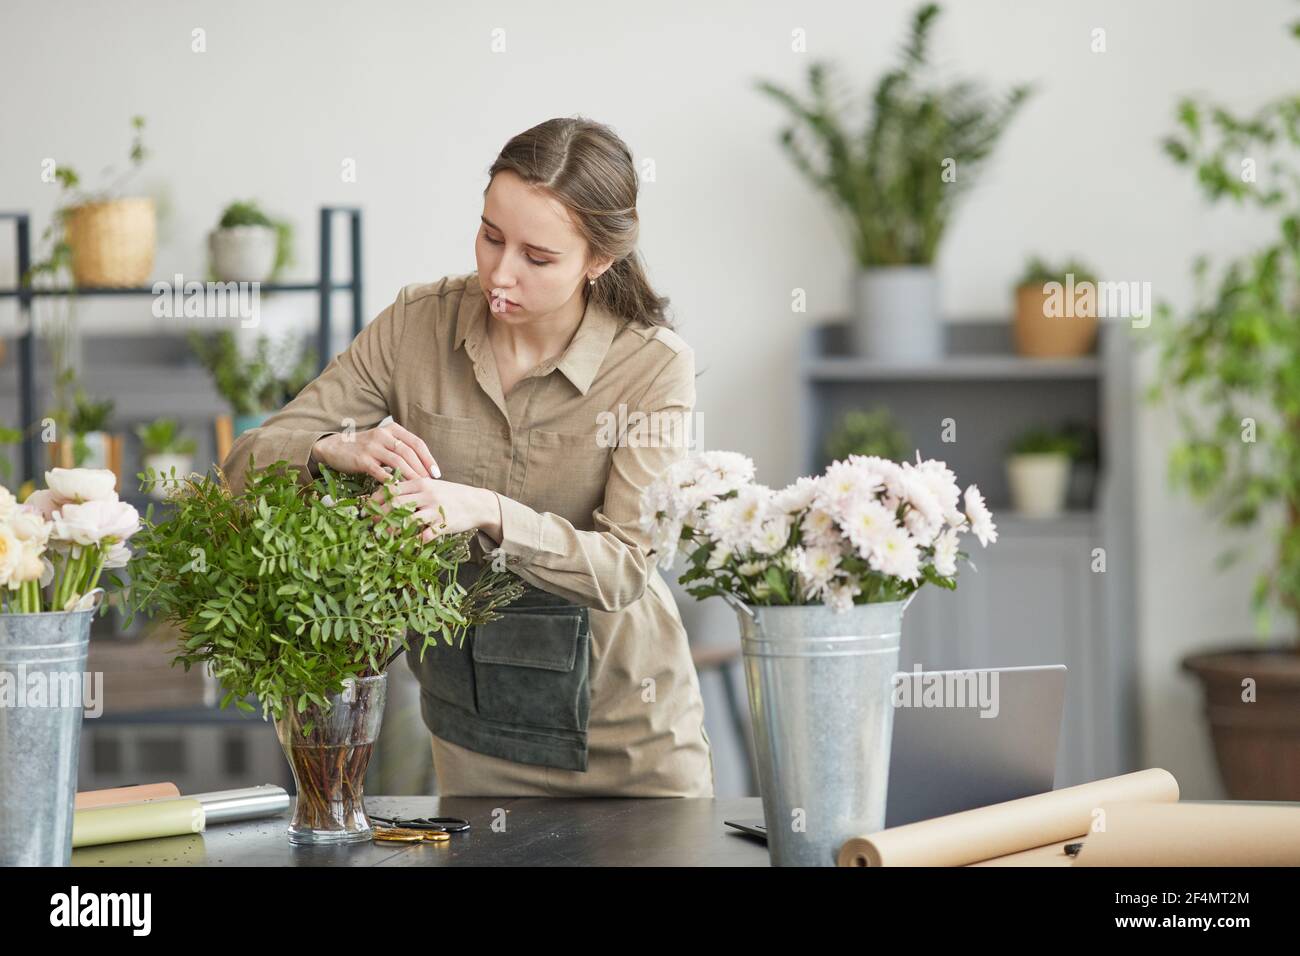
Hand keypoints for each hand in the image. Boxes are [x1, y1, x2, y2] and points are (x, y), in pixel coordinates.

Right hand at [311, 423, 439, 483]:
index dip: (428, 458)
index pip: (416, 443)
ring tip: (419, 487)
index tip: (437, 473)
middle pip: (409, 452)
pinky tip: (399, 490)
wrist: (334, 447)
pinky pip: (380, 472)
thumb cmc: (364, 448)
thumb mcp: (383, 442)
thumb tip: (423, 467)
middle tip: (430, 483)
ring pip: (397, 461)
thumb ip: (400, 449)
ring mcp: (372, 446)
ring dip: (410, 475)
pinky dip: (391, 481)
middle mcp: (383, 435)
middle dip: (422, 469)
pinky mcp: (361, 459)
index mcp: (392, 429)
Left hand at [367, 478, 493, 542]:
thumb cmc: (450, 495)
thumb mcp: (431, 485)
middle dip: (379, 514)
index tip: (366, 508)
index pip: (392, 488)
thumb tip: (386, 491)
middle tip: (370, 523)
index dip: (376, 498)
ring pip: (408, 520)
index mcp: (421, 483)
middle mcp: (427, 495)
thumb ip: (411, 487)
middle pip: (396, 503)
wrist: (476, 503)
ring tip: (381, 537)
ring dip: (392, 530)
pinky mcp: (443, 525)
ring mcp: (435, 510)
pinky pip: (424, 536)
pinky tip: (401, 547)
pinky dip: (411, 543)